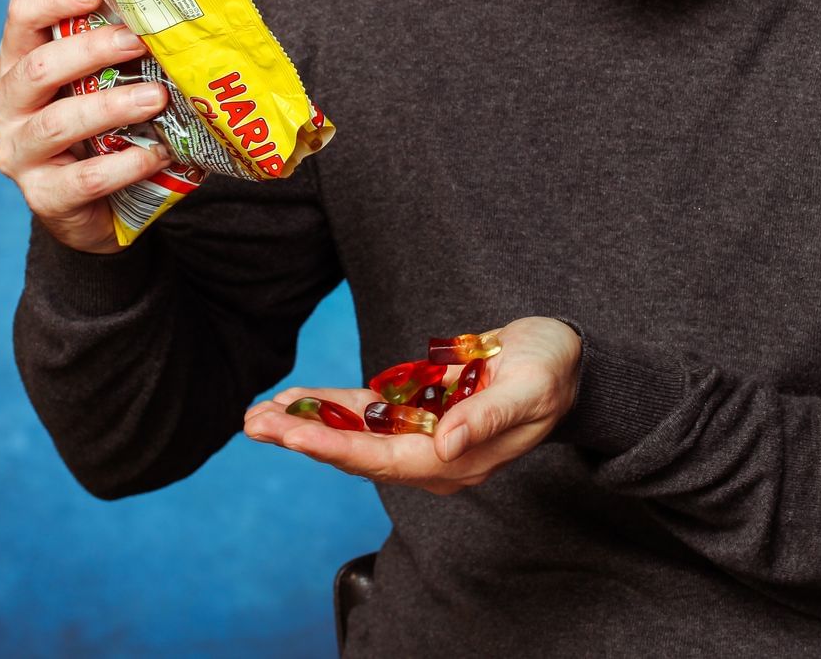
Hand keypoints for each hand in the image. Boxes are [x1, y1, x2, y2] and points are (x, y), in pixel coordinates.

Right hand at [0, 0, 176, 253]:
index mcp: (17, 65)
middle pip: (38, 68)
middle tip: (138, 43)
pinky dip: (127, 163)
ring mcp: (18, 154)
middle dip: (91, 51)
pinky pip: (86, 177)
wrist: (95, 207)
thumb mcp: (97, 84)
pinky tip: (159, 153)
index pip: (20, 18)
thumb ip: (114, 52)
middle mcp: (6, 107)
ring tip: (157, 97)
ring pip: (57, 123)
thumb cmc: (99, 129)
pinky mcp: (43, 196)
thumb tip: (168, 12)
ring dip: (112, 106)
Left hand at [241, 317, 581, 493]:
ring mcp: (423, 436)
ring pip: (355, 435)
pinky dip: (331, 405)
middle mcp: (434, 457)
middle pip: (358, 453)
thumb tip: (446, 445)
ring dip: (307, 424)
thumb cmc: (553, 370)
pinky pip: (367, 413)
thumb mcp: (529, 388)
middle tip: (254, 424)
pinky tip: (296, 398)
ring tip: (258, 414)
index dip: (336, 448)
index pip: (385, 459)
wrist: (566, 359)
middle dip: (304, 438)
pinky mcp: (419, 412)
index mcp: (458, 460)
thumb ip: (486, 418)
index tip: (293, 435)